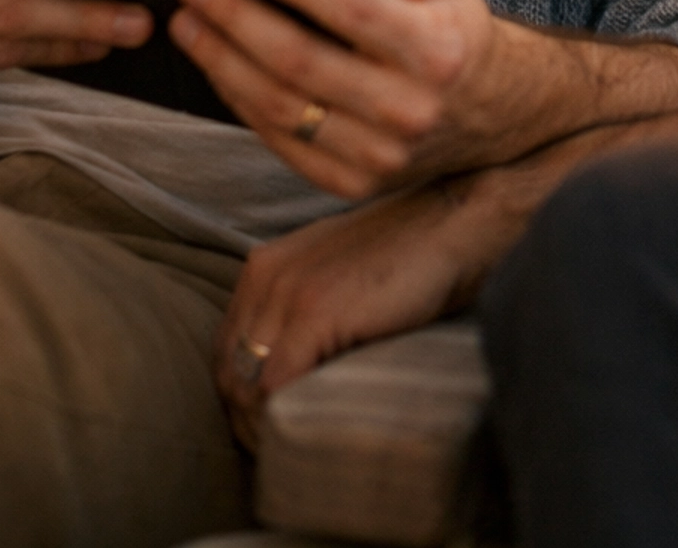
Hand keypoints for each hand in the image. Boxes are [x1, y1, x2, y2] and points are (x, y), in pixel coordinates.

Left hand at [172, 0, 501, 197]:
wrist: (488, 115)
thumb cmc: (452, 33)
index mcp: (437, 52)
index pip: (351, 9)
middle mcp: (409, 109)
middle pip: (301, 61)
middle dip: (237, 18)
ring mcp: (379, 156)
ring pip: (280, 106)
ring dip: (223, 61)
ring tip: (188, 23)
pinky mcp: (352, 184)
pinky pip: (280, 140)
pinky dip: (239, 101)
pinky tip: (216, 66)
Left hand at [215, 174, 497, 449]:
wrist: (450, 224)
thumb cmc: (405, 257)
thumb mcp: (336, 277)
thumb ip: (302, 309)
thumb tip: (289, 374)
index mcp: (264, 267)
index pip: (227, 351)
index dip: (241, 399)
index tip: (268, 430)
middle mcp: (265, 277)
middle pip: (230, 371)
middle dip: (248, 421)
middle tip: (279, 453)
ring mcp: (287, 293)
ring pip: (247, 385)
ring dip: (264, 427)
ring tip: (293, 452)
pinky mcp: (314, 312)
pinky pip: (275, 386)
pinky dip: (283, 418)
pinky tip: (307, 433)